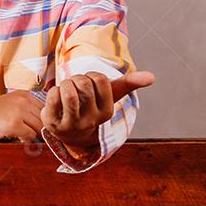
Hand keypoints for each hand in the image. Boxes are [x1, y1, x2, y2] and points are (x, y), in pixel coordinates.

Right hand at [0, 90, 45, 140]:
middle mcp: (24, 100)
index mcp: (25, 94)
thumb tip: (48, 128)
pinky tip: (12, 136)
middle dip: (39, 130)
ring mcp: (19, 111)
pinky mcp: (13, 124)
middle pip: (45, 120)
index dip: (43, 122)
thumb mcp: (11, 106)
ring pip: (39, 129)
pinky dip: (23, 140)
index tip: (36, 129)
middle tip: (28, 136)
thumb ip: (28, 112)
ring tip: (18, 135)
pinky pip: (30, 136)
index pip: (47, 110)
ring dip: (32, 135)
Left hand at [40, 70, 155, 151]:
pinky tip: (56, 99)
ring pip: (68, 91)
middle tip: (74, 86)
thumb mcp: (109, 95)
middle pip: (83, 84)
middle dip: (76, 79)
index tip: (89, 84)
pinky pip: (52, 96)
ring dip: (65, 84)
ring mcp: (71, 124)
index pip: (100, 79)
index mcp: (106, 112)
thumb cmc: (90, 106)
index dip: (91, 76)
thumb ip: (129, 84)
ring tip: (65, 90)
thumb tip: (152, 77)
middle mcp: (90, 121)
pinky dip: (52, 91)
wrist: (67, 130)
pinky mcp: (52, 123)